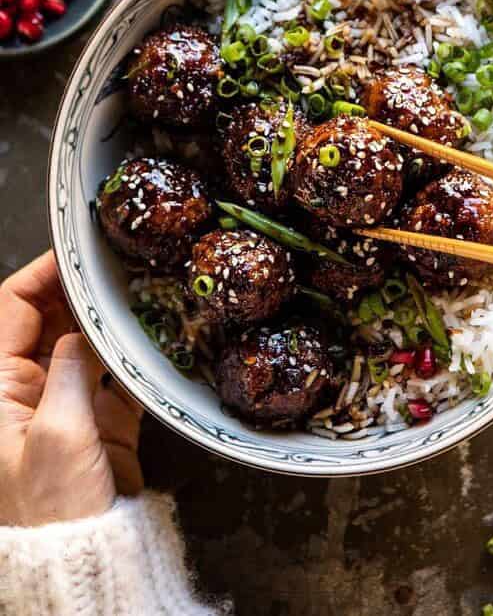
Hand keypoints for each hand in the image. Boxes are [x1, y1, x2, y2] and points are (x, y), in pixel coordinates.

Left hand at [0, 250, 142, 526]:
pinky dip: (135, 350)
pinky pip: (118, 368)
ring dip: (112, 316)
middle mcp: (29, 385)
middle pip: (52, 315)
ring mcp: (68, 399)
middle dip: (82, 289)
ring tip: (142, 288)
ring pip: (88, 337)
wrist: (87, 561)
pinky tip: (156, 332)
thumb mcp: (58, 436)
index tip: (75, 252)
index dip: (41, 273)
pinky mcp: (103, 416)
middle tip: (120, 264)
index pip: (13, 307)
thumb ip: (70, 371)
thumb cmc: (53, 513)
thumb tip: (83, 326)